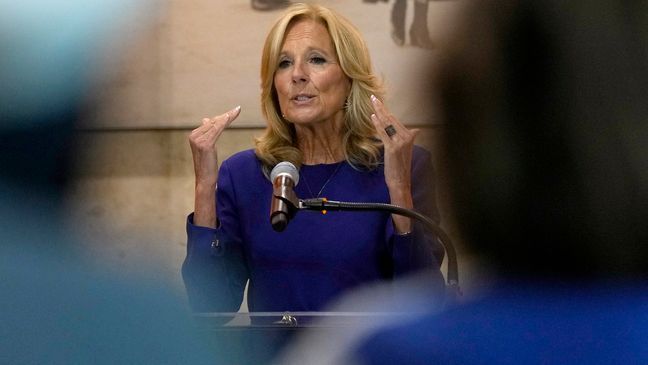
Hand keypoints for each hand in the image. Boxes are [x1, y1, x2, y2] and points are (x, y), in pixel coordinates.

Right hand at [189, 106, 240, 186]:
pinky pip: (217, 130)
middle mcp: (194, 136)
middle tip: (237, 109)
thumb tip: (206, 119)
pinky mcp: (205, 144)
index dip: (221, 117)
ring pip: (216, 125)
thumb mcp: (206, 147)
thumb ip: (207, 133)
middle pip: (213, 122)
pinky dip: (224, 122)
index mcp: (194, 135)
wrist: (204, 179)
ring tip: (237, 111)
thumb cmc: (207, 165)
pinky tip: (230, 117)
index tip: (232, 111)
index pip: (210, 123)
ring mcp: (198, 140)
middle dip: (226, 116)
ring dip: (227, 117)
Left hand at [370, 95, 418, 231]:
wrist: (401, 182)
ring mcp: (400, 142)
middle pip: (392, 119)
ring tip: (372, 102)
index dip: (387, 111)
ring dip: (379, 112)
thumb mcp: (404, 151)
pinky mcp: (392, 148)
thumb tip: (408, 131)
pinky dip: (378, 124)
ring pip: (388, 124)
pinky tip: (373, 117)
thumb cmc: (399, 167)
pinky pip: (383, 133)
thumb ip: (403, 139)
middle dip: (382, 107)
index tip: (379, 103)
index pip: (396, 120)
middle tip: (373, 97)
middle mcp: (407, 137)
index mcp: (410, 136)